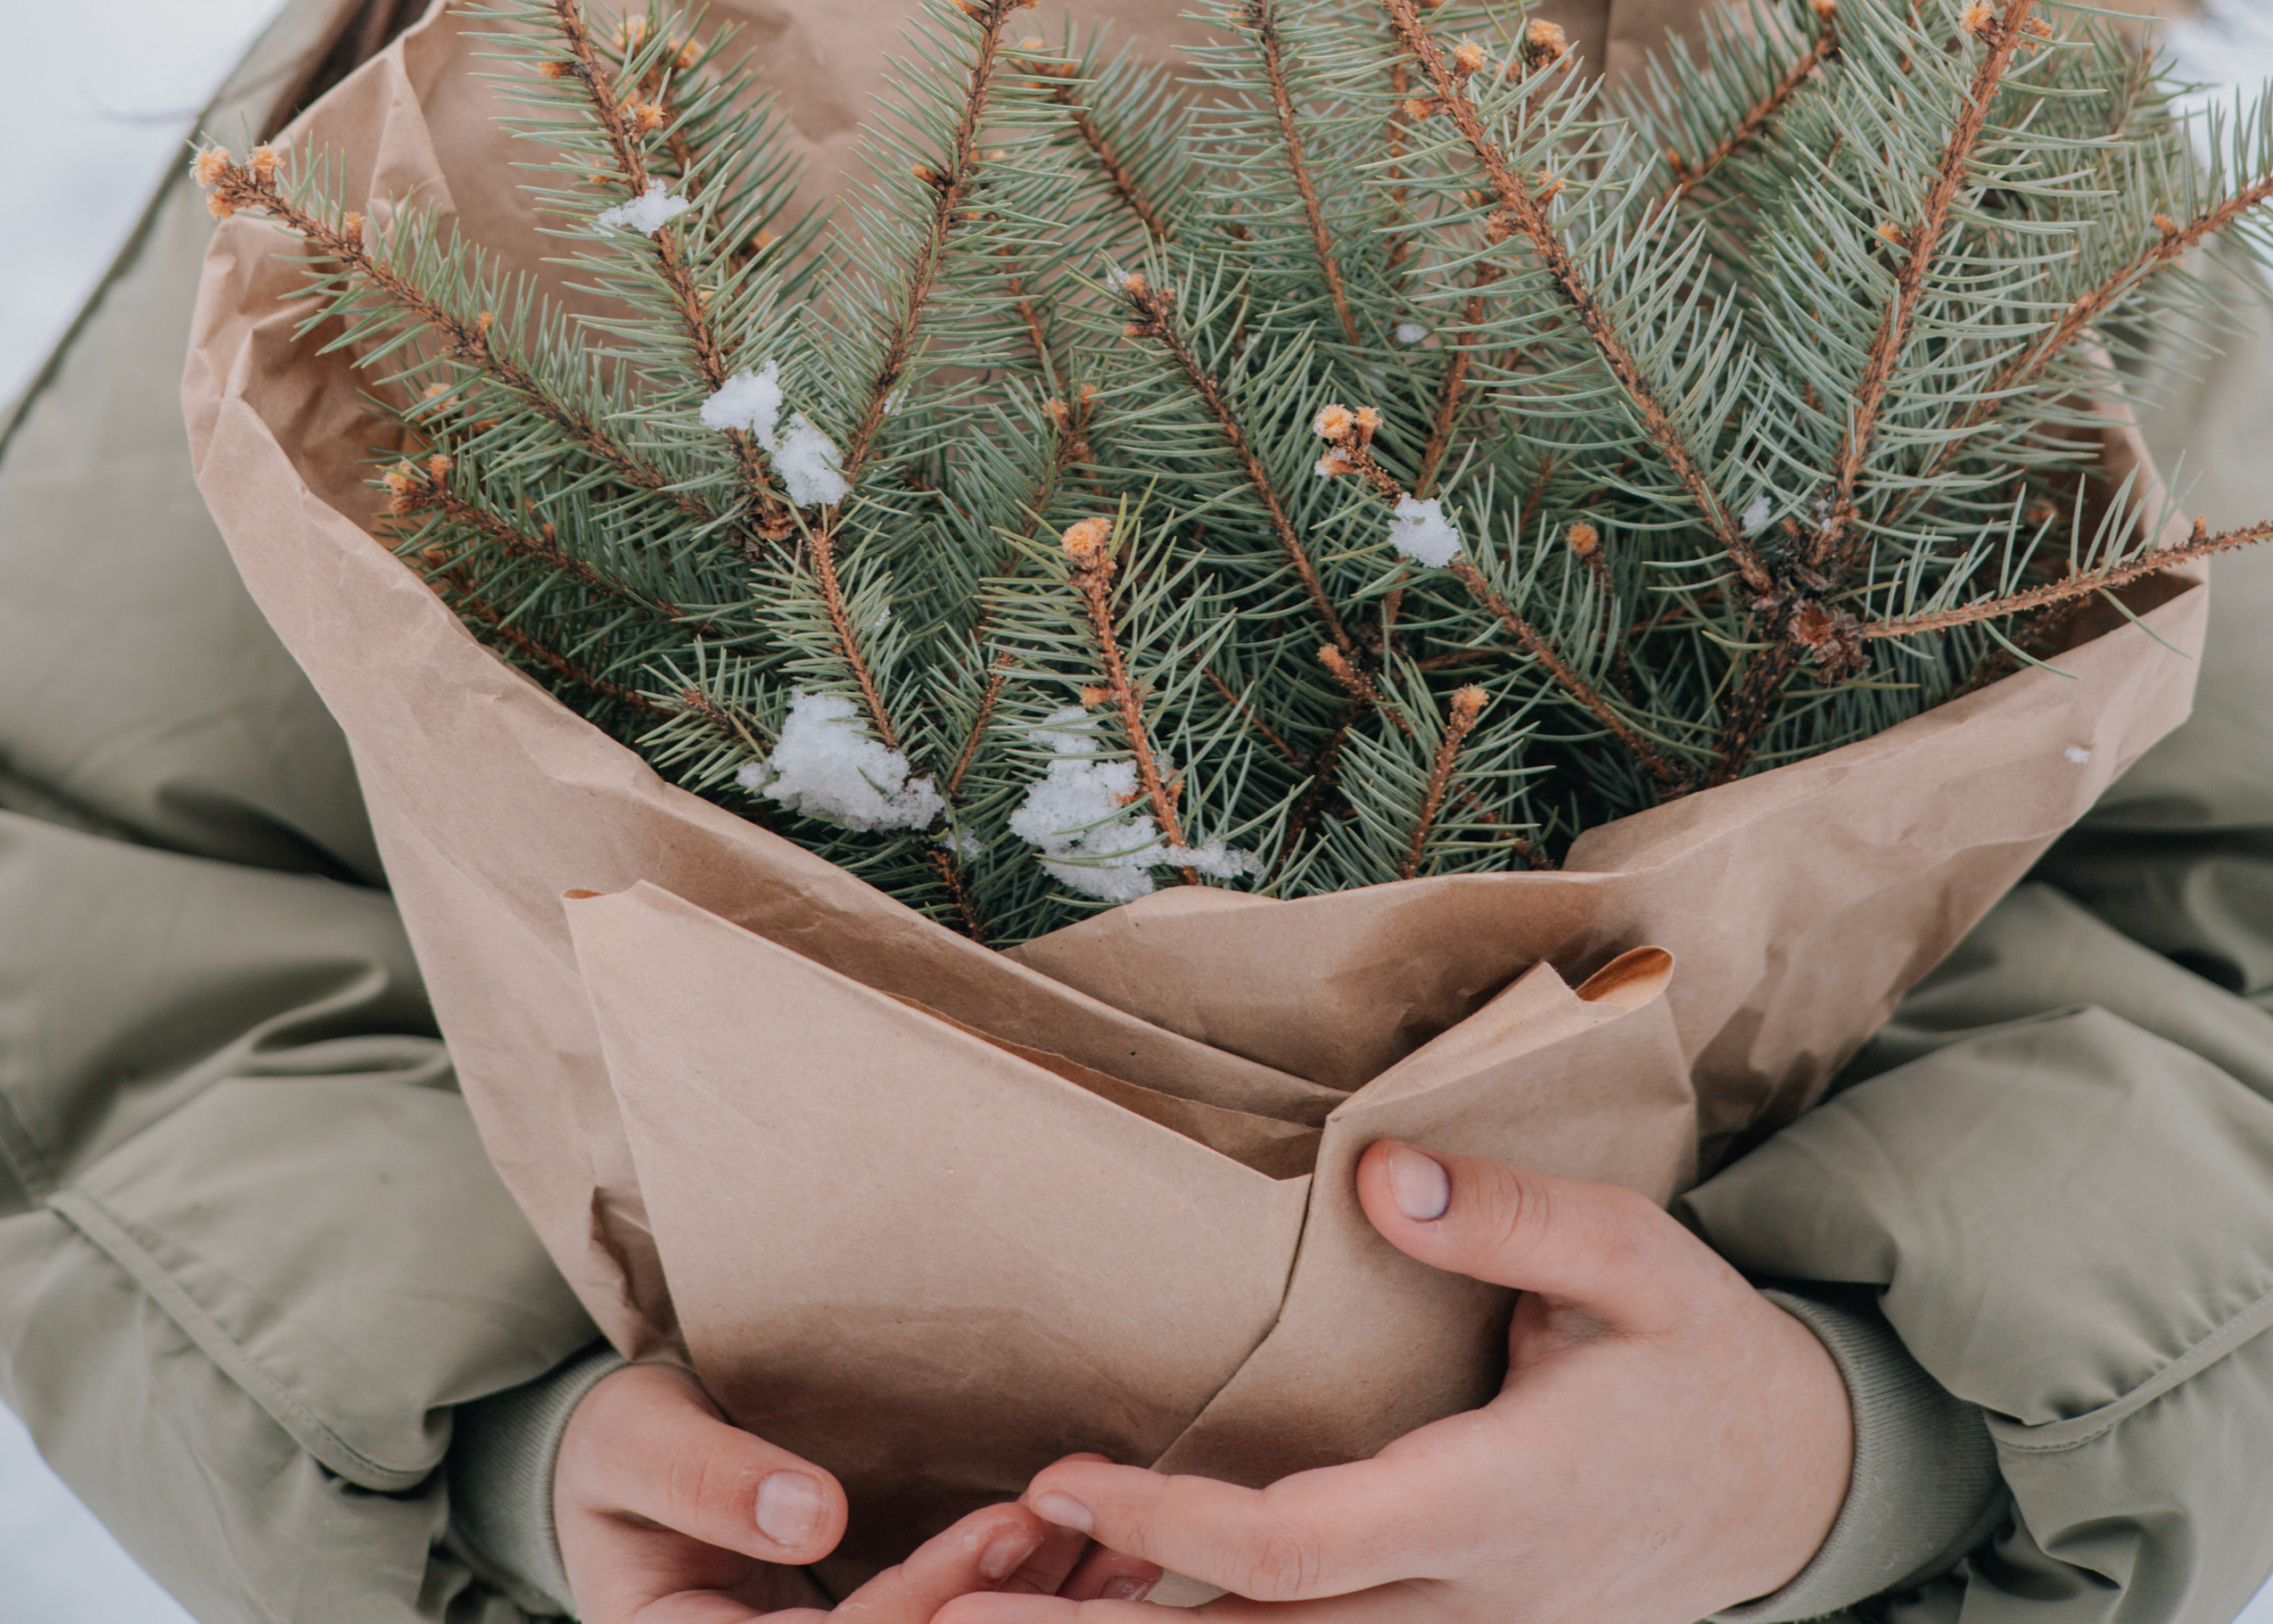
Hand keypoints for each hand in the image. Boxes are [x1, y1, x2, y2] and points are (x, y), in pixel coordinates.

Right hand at [553, 1358, 1081, 1623]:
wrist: (624, 1465)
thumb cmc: (620, 1446)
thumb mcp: (636, 1443)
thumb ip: (706, 1480)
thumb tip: (809, 1517)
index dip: (921, 1598)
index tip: (1005, 1527)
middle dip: (997, 1611)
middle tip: (1095, 1541)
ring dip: (1035, 1613)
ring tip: (1129, 1554)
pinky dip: (1023, 1599)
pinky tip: (1102, 1561)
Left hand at [944, 1144, 1855, 1623]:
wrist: (1789, 1487)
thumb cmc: (1701, 1358)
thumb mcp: (1632, 1257)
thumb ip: (1507, 1219)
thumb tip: (1377, 1174)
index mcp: (1492, 1503)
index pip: (1306, 1547)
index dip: (1176, 1531)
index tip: (1065, 1478)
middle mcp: (1460, 1599)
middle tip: (964, 1597)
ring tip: (1000, 1601)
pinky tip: (1115, 1602)